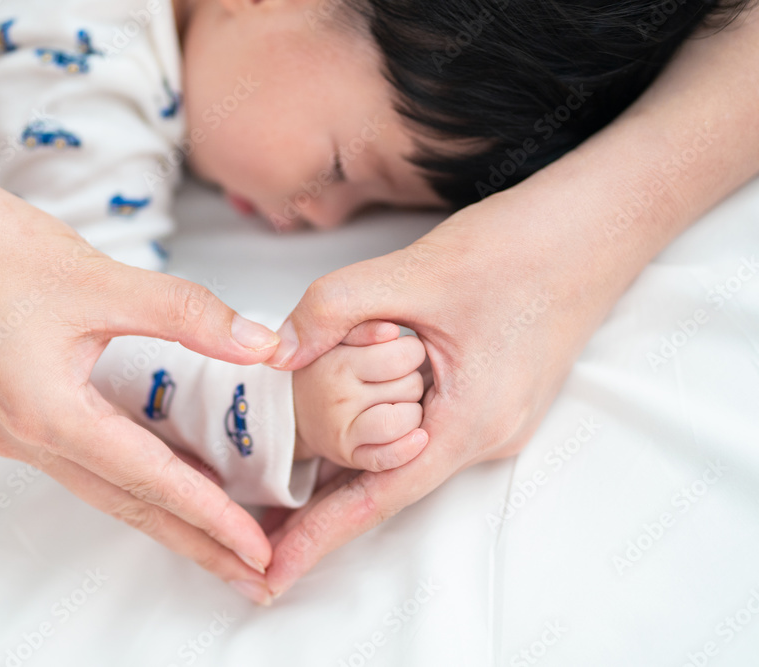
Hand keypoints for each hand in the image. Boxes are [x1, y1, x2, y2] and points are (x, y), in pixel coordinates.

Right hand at [0, 151, 281, 600]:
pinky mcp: (11, 411)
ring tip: (217, 539)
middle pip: (127, 504)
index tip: (256, 548)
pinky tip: (162, 476)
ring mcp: (12, 429)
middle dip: (193, 542)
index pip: (148, 480)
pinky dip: (130, 477)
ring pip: (104, 488)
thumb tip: (262, 345)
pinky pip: (83, 461)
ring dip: (162, 515)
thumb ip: (189, 316)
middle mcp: (25, 436)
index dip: (209, 516)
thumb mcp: (103, 280)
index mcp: (46, 414)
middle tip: (251, 574)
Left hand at [261, 183, 646, 596]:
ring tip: (288, 485)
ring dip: (352, 459)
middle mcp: (486, 434)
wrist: (595, 228)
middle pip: (388, 482)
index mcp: (469, 421)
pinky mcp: (491, 396)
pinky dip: (381, 427)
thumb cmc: (519, 249)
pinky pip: (425, 425)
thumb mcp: (414, 271)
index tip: (271, 577)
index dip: (319, 539)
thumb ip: (335, 308)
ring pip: (405, 450)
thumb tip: (277, 351)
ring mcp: (494, 418)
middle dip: (323, 507)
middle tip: (260, 529)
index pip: (378, 500)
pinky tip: (348, 423)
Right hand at [293, 323, 426, 470]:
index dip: (411, 351)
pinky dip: (408, 449)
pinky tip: (417, 437)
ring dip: (411, 411)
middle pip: (411, 386)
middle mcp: (339, 397)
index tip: (399, 353)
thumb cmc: (327, 367)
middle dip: (410, 379)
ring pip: (407, 419)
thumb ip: (364, 324)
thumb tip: (391, 331)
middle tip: (390, 379)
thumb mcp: (339, 334)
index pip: (404, 354)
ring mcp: (343, 430)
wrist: (294, 409)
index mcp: (338, 361)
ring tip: (394, 403)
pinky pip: (388, 458)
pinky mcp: (350, 456)